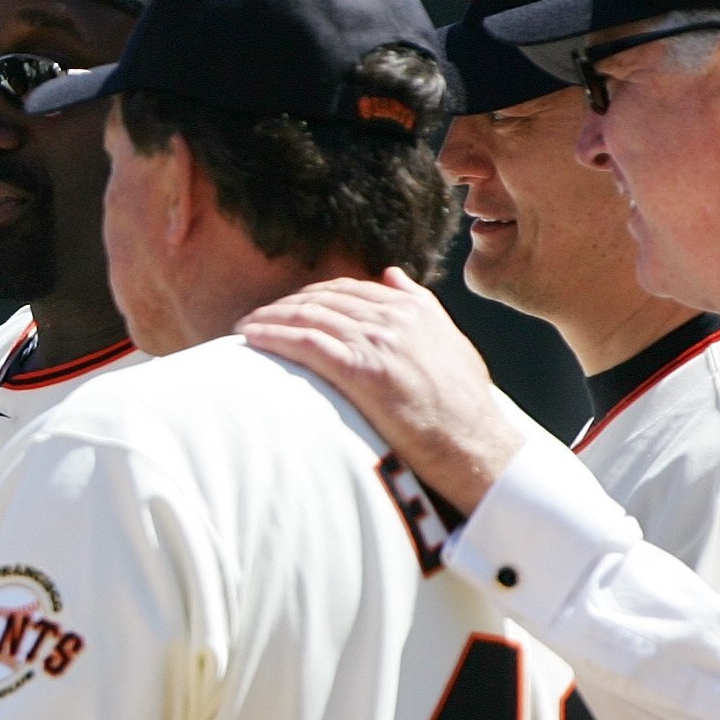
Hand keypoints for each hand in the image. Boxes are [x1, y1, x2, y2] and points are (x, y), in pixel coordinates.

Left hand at [236, 272, 533, 512]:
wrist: (474, 445)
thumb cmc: (463, 406)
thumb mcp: (450, 343)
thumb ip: (420, 305)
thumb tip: (391, 274)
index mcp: (414, 309)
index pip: (349, 289)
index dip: (311, 295)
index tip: (286, 307)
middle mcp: (395, 318)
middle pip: (323, 299)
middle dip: (284, 305)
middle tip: (256, 318)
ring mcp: (378, 341)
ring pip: (309, 316)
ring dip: (270, 319)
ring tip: (245, 328)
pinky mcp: (363, 370)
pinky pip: (306, 343)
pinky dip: (273, 337)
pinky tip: (251, 339)